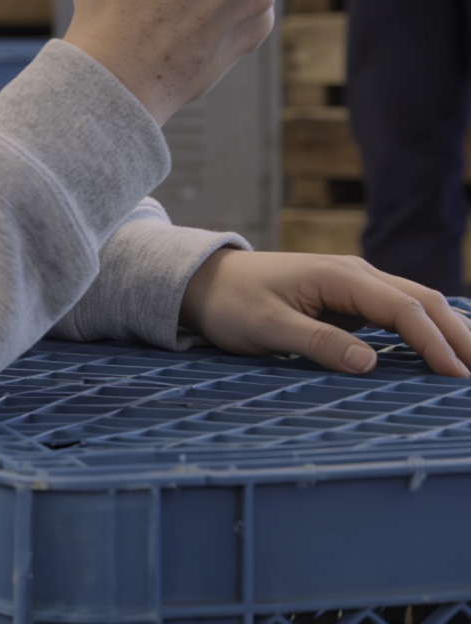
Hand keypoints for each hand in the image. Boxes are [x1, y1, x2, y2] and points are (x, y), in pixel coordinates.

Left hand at [180, 249, 470, 377]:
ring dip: (450, 331)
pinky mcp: (351, 301)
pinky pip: (400, 314)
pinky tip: (447, 354)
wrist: (205, 281)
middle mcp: (355, 275)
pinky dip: (429, 331)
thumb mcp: (266, 326)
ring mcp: (356, 286)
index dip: (435, 343)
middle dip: (460, 336)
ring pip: (417, 304)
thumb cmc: (232, 302)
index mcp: (340, 276)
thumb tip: (368, 363)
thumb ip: (316, 342)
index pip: (403, 309)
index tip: (457, 377)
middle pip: (423, 301)